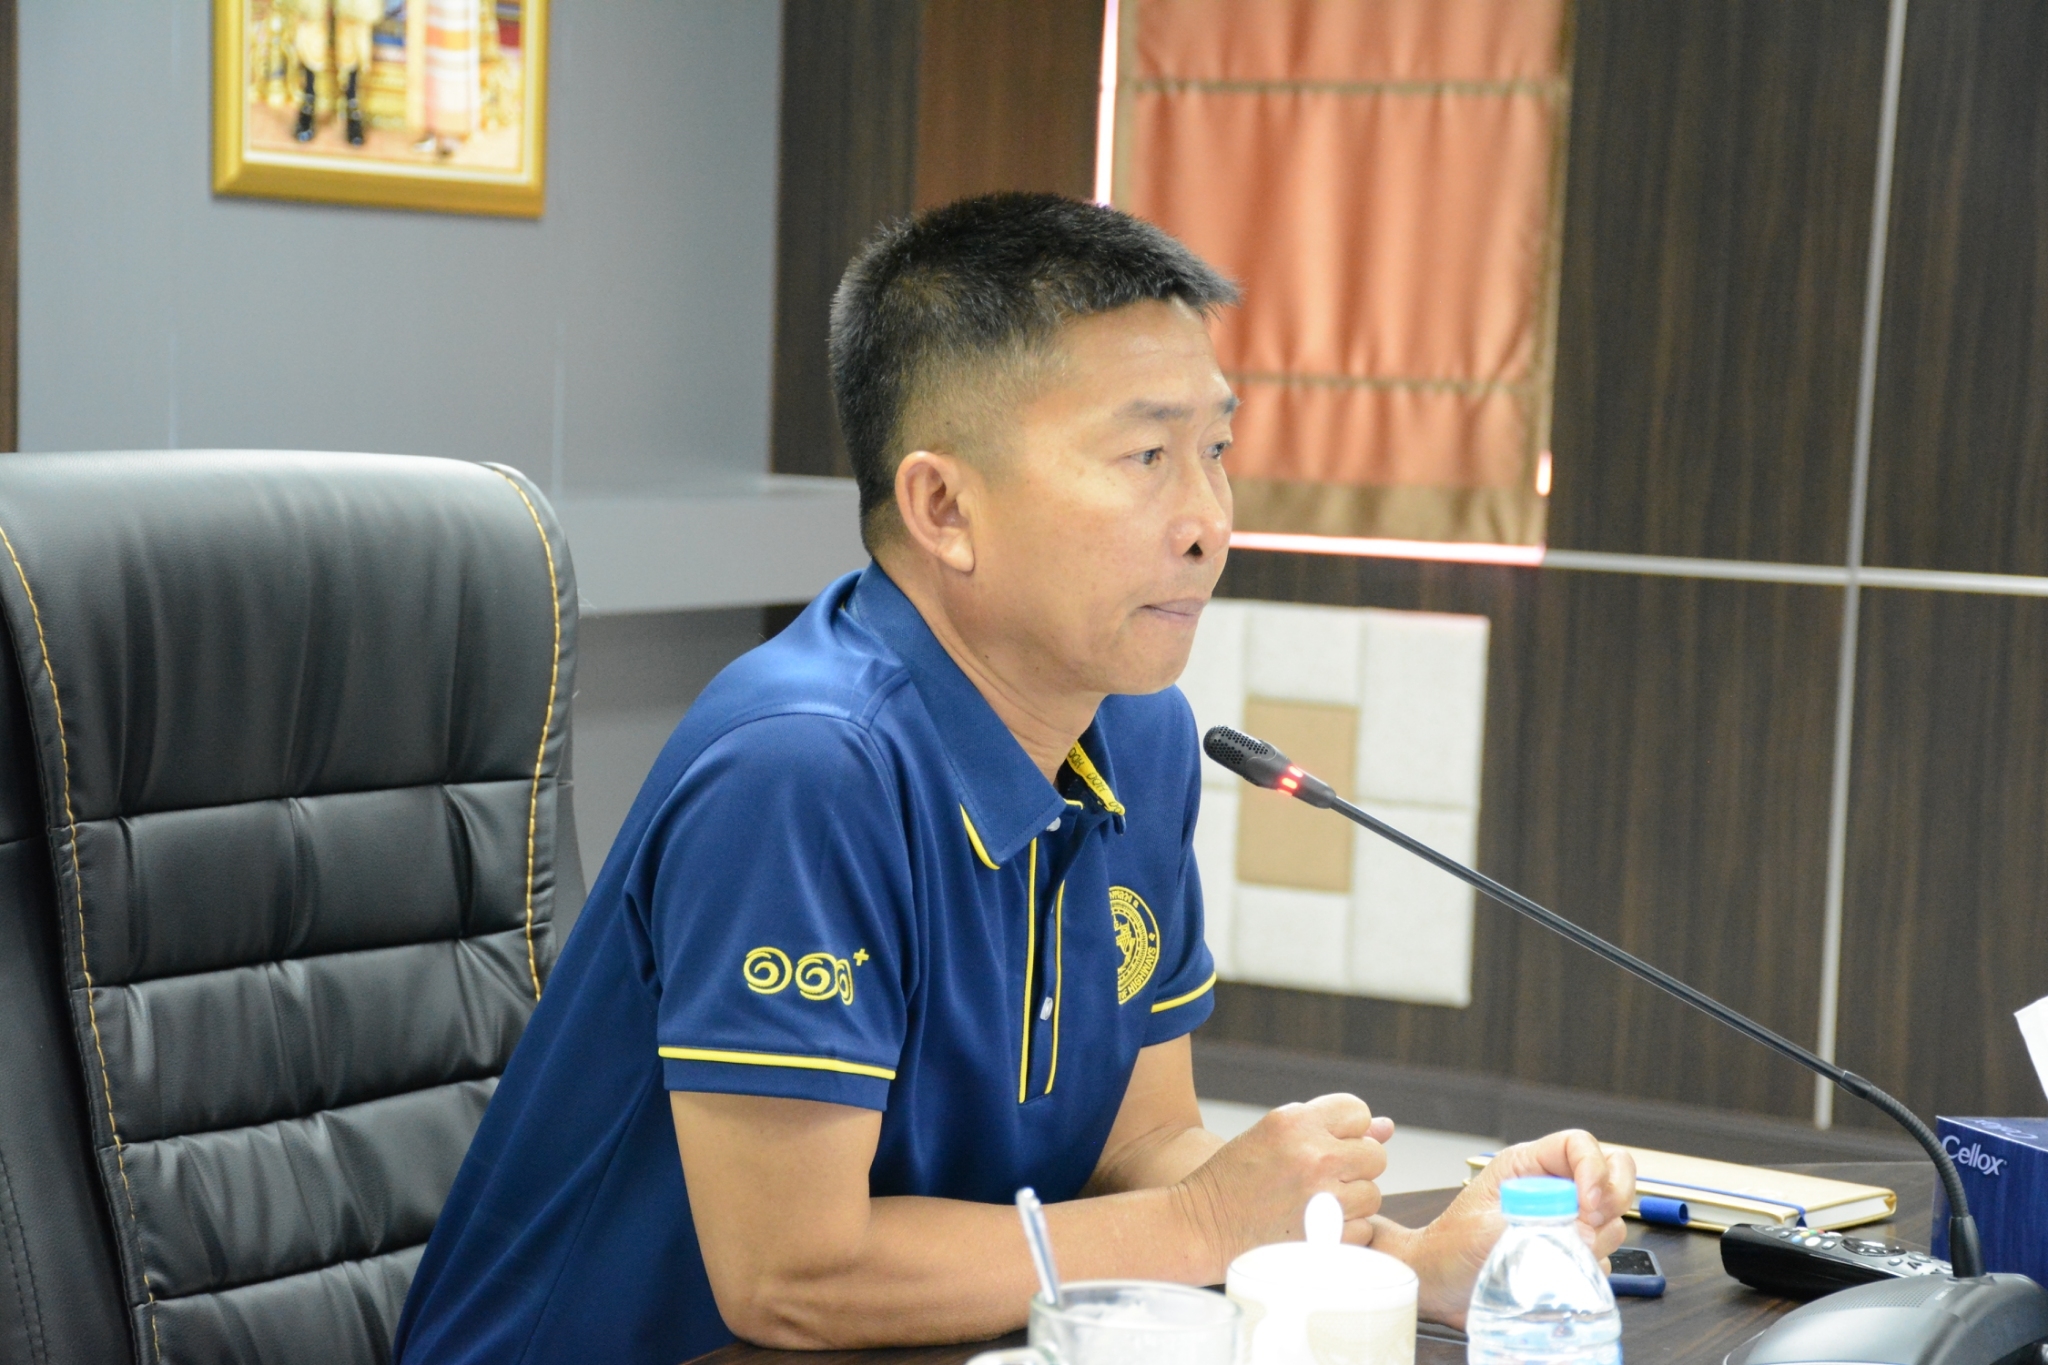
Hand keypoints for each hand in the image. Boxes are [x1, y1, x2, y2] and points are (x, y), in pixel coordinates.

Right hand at [1175, 1094, 1396, 1272]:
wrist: (1201, 1225)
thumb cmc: (1235, 1178)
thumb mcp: (1274, 1135)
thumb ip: (1329, 1127)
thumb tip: (1386, 1126)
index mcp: (1296, 1122)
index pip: (1358, 1112)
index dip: (1348, 1130)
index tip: (1330, 1145)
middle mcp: (1313, 1155)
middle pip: (1375, 1155)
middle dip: (1354, 1166)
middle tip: (1321, 1178)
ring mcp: (1321, 1198)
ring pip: (1373, 1194)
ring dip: (1351, 1201)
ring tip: (1313, 1203)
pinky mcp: (1325, 1236)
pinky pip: (1364, 1229)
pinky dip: (1345, 1232)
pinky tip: (1313, 1226)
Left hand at [1385, 1130, 1634, 1328]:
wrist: (1438, 1285)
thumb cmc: (1450, 1248)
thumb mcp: (1483, 1231)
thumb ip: (1534, 1227)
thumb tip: (1585, 1232)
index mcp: (1527, 1166)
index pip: (1578, 1145)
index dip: (1593, 1168)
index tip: (1588, 1204)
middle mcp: (1552, 1188)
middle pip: (1612, 1172)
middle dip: (1613, 1197)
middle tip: (1592, 1224)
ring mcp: (1565, 1220)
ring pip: (1613, 1218)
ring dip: (1600, 1237)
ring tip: (1561, 1254)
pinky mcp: (1570, 1252)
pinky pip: (1604, 1255)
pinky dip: (1593, 1265)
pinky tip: (1561, 1273)